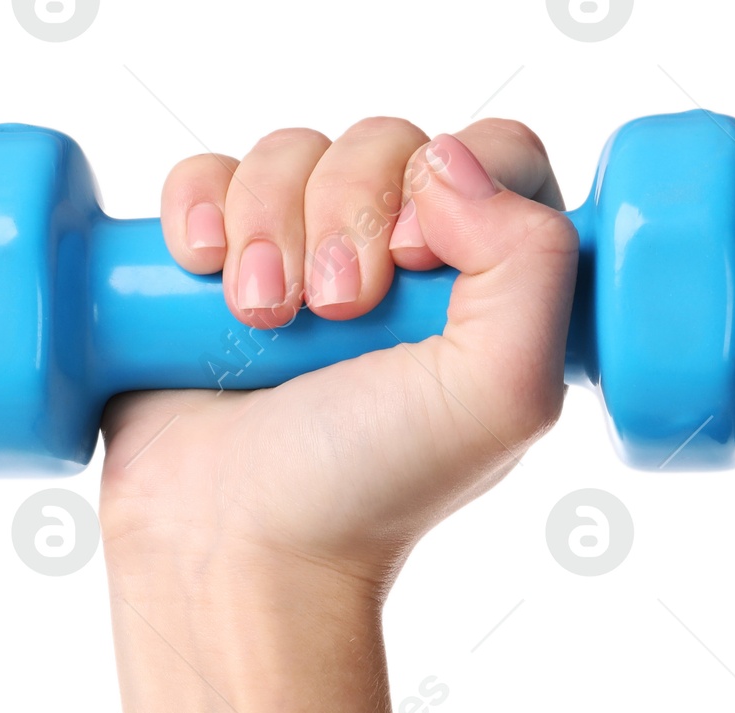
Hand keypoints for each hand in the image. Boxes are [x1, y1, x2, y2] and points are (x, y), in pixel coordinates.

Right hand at [99, 118, 578, 602]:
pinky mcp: (211, 274)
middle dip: (347, 212)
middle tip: (332, 312)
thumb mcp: (503, 395)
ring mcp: (300, 266)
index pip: (493, 154)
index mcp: (481, 295)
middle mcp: (396, 272)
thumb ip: (535, 264)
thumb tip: (449, 163)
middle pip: (385, 144)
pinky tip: (205, 274)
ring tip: (263, 319)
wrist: (236, 546)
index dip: (454, 180)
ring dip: (269, 224)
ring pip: (289, 153)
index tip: (412, 261)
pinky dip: (199, 209)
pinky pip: (206, 177)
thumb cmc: (368, 492)